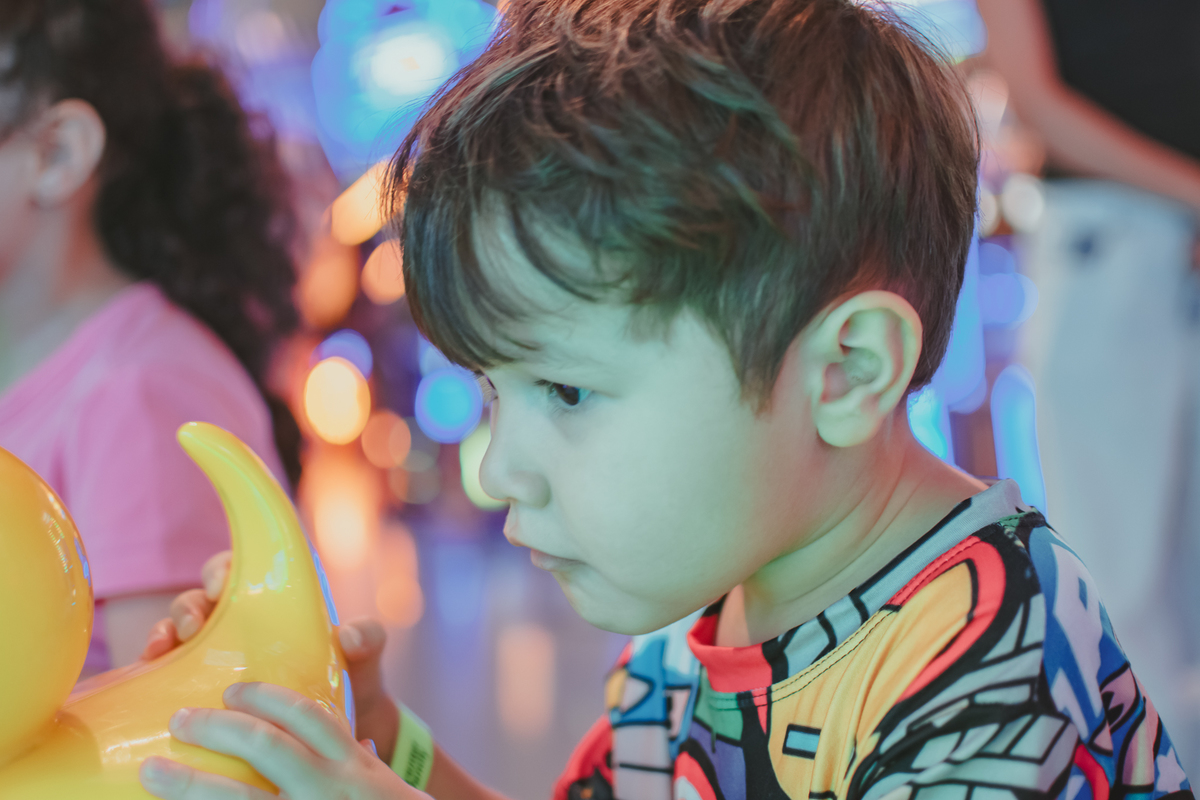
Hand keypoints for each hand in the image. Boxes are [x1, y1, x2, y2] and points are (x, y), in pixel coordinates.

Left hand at [139, 682, 425, 799]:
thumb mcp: (375, 789)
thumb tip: (286, 738)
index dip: (266, 698)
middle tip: (180, 720)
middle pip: (265, 746)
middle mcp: (330, 792)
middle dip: (216, 728)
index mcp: (354, 768)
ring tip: (153, 770)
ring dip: (189, 784)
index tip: (233, 691)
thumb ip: (340, 763)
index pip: (309, 717)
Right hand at [140, 551, 401, 760]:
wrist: (335, 736)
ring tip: (166, 646)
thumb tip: (347, 636)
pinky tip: (153, 668)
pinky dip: (152, 664)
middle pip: (199, 599)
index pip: (239, 571)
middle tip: (195, 623)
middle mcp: (236, 626)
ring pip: (175, 631)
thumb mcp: (362, 661)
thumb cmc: (347, 684)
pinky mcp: (193, 687)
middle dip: (190, 604)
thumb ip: (367, 639)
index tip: (221, 583)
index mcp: (271, 606)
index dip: (223, 569)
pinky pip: (164, 670)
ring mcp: (212, 657)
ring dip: (166, 631)